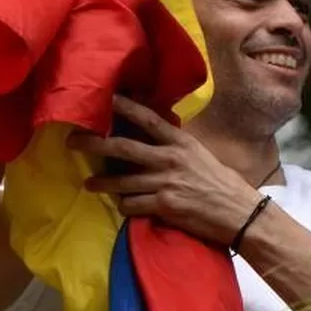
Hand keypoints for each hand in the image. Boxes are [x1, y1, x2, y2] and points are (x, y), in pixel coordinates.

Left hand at [66, 96, 263, 246]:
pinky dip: (125, 206)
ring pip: (121, 181)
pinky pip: (132, 204)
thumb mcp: (199, 155)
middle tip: (72, 141)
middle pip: (123, 147)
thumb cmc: (220, 182)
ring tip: (88, 183)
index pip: (148, 118)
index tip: (105, 97)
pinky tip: (123, 206)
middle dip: (94, 143)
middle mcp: (170, 159)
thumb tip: (153, 137)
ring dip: (101, 182)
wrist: (238, 212)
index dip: (125, 107)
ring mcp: (165, 183)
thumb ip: (175, 146)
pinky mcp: (163, 206)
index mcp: (180, 142)